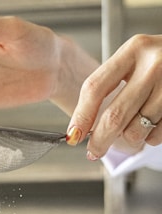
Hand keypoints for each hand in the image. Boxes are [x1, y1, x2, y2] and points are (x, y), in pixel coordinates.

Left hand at [67, 34, 161, 158]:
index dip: (81, 116)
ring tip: (133, 127)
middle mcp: (154, 64)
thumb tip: (79, 129)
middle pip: (114, 116)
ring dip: (128, 138)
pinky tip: (151, 124)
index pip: (95, 88)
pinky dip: (148, 138)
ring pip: (135, 131)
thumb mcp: (133, 62)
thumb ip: (108, 87)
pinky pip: (155, 137)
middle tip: (94, 151)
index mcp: (134, 50)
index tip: (73, 135)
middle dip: (99, 141)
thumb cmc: (159, 64)